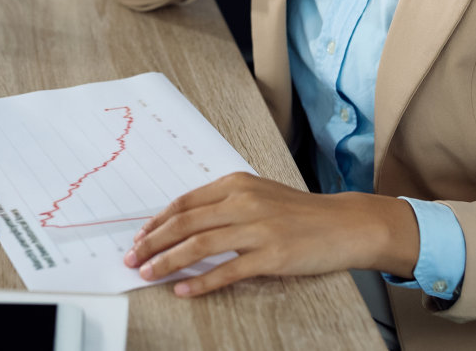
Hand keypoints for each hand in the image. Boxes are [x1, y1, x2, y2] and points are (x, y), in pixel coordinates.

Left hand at [122, 173, 419, 296]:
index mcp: (235, 184)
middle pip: (185, 223)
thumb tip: (186, 222)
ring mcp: (257, 228)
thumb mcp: (259, 194)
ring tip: (148, 274)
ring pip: (199, 246)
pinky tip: (184, 290)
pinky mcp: (271, 255)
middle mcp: (243, 202)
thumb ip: (224, 204)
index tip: (139, 236)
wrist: (343, 223)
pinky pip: (227, 271)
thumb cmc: (300, 212)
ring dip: (168, 262)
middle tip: (132, 258)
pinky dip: (201, 282)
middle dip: (152, 242)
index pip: (184, 203)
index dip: (157, 221)